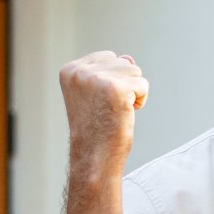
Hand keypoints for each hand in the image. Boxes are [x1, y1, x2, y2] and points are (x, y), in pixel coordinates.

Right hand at [60, 51, 149, 179]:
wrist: (94, 156)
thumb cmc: (97, 127)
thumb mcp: (96, 92)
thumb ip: (109, 70)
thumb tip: (128, 58)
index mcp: (70, 70)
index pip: (108, 57)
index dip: (111, 81)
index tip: (98, 102)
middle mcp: (80, 72)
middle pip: (123, 62)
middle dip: (124, 85)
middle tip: (108, 108)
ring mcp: (97, 79)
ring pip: (135, 72)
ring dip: (132, 93)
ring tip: (115, 111)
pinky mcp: (116, 89)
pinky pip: (143, 86)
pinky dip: (140, 101)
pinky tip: (124, 114)